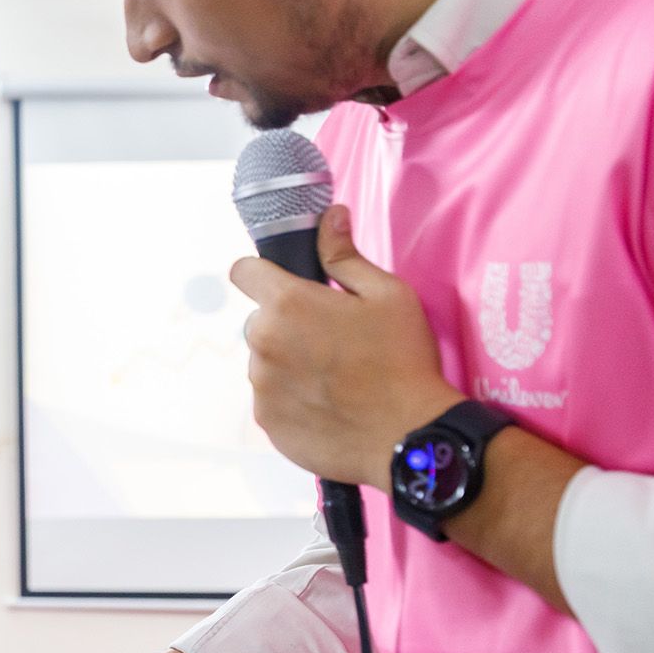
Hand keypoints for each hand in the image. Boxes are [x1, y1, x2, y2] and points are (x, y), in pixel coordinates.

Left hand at [231, 204, 464, 487]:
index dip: (263, 274)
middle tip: (331, 339)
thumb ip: (345, 255)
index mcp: (287, 304)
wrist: (410, 437)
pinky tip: (328, 403)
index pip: (243, 272)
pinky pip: (270, 397)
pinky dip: (291, 397)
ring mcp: (260, 385)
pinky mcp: (266, 421)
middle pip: (260, 320)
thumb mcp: (387, 295)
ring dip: (287, 362)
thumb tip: (330, 215)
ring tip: (334, 377)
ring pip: (264, 360)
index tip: (285, 283)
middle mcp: (262, 343)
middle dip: (286, 323)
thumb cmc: (403, 361)